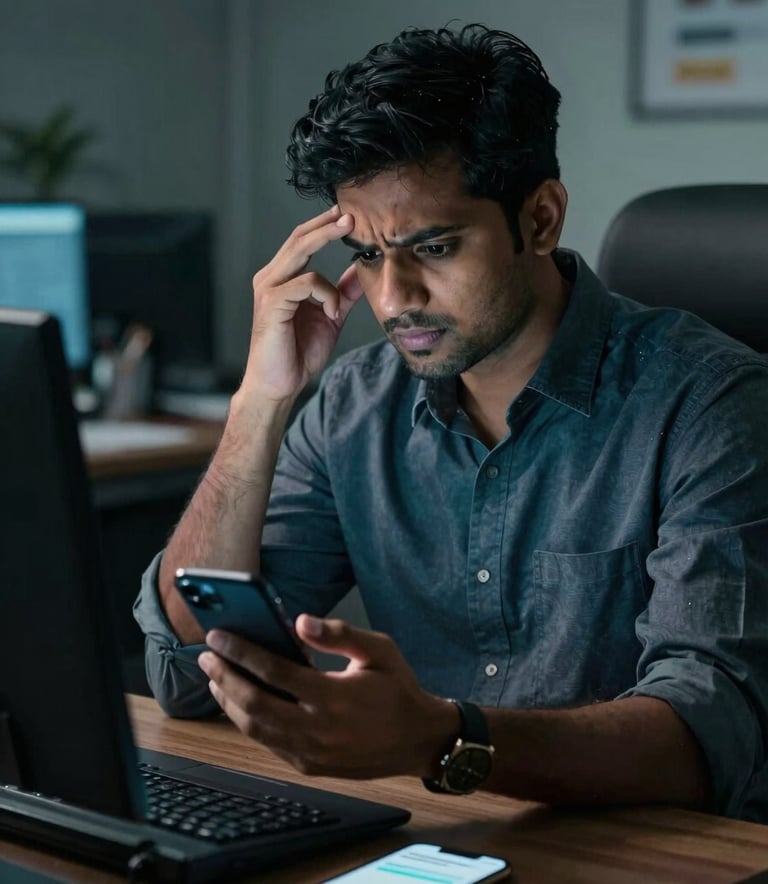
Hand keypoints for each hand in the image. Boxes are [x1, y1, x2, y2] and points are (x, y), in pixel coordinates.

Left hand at [197, 617, 458, 778]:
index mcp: (335, 696)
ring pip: (256, 728)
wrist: (419, 740)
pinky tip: (239, 703)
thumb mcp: (380, 650)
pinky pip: (269, 743)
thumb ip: (340, 634)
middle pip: (255, 703)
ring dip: (229, 702)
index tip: (218, 636)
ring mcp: (313, 752)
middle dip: (225, 677)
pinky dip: (247, 722)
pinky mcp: (311, 766)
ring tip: (215, 677)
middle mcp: (320, 728)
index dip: (242, 652)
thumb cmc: (398, 689)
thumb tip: (300, 621)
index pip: (275, 671)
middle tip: (206, 655)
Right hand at [243, 206, 363, 402]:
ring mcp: (269, 289)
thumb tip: (360, 270)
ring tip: (349, 231)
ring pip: (299, 250)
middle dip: (326, 222)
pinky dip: (327, 293)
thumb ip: (343, 293)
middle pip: (298, 237)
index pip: (301, 241)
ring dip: (326, 238)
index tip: (349, 216)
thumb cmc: (298, 354)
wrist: (278, 385)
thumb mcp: (330, 317)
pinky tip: (332, 312)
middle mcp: (272, 278)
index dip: (323, 226)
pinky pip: (306, 282)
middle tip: (352, 212)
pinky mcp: (273, 304)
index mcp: (283, 279)